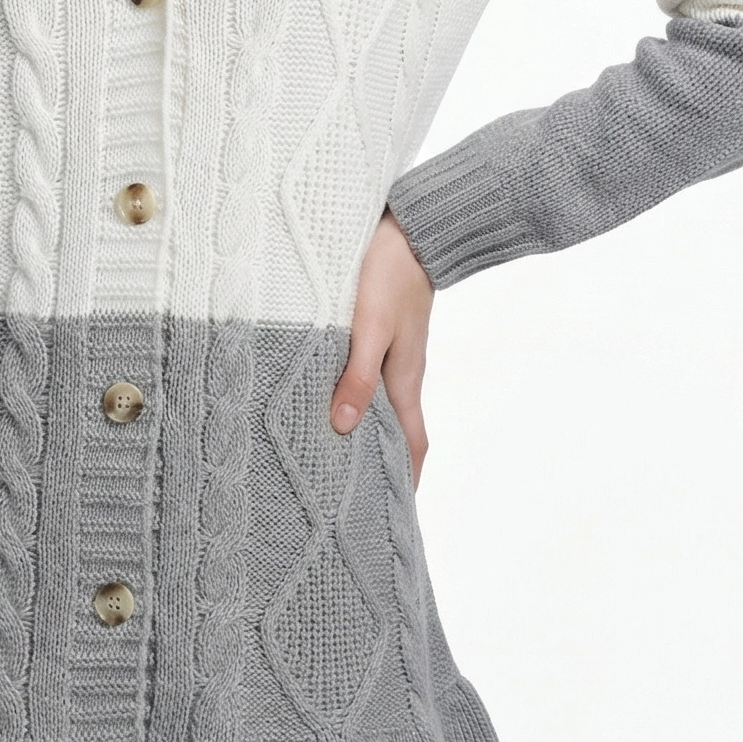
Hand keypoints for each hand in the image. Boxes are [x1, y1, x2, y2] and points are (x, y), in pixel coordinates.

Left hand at [331, 209, 433, 486]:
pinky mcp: (381, 332)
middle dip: (380, 461)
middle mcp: (401, 372)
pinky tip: (329, 392)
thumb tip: (343, 427)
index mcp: (405, 379)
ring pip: (379, 402)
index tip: (391, 513)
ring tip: (333, 451)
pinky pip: (368, 375)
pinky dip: (354, 394)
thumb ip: (356, 376)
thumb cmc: (389, 274)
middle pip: (395, 429)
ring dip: (364, 428)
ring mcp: (393, 352)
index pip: (412, 445)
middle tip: (351, 491)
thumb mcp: (369, 328)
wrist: (410, 228)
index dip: (406, 479)